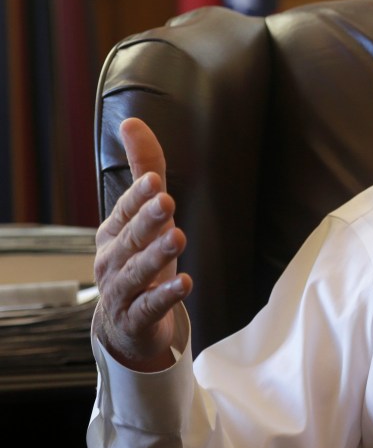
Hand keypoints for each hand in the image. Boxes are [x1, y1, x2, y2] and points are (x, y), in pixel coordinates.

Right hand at [93, 118, 192, 370]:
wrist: (124, 326)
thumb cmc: (138, 259)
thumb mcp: (143, 216)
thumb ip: (143, 168)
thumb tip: (131, 121)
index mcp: (113, 232)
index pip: (125, 209)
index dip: (138, 196)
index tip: (154, 180)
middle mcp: (112, 260)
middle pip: (130, 238)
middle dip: (147, 220)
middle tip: (166, 201)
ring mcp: (122, 291)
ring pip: (138, 272)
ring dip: (156, 255)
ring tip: (178, 237)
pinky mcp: (136, 319)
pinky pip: (150, 306)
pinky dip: (165, 296)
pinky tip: (185, 283)